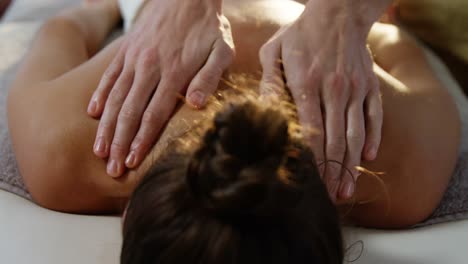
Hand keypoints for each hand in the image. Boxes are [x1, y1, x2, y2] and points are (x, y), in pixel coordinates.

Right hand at [87, 0, 234, 176]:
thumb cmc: (209, 27)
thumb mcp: (221, 50)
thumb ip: (209, 77)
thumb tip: (194, 104)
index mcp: (173, 72)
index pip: (153, 114)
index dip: (142, 141)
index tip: (132, 162)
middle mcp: (149, 68)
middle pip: (130, 112)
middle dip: (120, 143)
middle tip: (112, 168)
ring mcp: (134, 58)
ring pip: (115, 97)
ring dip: (106, 126)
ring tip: (99, 151)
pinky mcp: (126, 49)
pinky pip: (108, 75)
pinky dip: (99, 95)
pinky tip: (93, 114)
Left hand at [259, 0, 383, 201]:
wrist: (339, 12)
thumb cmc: (301, 33)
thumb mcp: (274, 51)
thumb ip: (268, 82)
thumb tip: (263, 110)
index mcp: (306, 84)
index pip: (310, 130)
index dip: (310, 160)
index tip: (308, 182)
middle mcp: (333, 89)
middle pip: (334, 139)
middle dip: (331, 171)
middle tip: (328, 196)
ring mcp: (355, 88)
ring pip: (356, 134)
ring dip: (351, 165)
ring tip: (346, 189)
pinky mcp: (370, 86)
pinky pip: (375, 117)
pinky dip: (373, 138)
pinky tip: (368, 158)